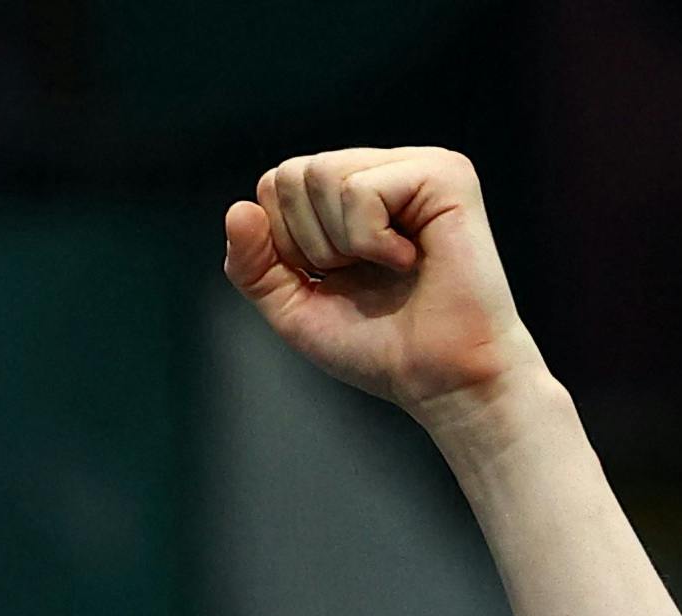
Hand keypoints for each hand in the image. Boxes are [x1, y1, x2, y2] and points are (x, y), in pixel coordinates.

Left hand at [223, 148, 538, 424]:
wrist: (442, 382)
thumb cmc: (382, 350)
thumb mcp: (295, 311)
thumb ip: (254, 266)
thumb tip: (238, 209)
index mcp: (347, 196)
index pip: (275, 185)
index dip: (286, 245)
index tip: (334, 280)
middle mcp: (379, 170)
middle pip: (292, 173)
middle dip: (311, 243)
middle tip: (363, 275)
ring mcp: (412, 166)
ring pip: (322, 175)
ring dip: (343, 243)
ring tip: (388, 268)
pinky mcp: (443, 173)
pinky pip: (363, 190)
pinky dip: (373, 241)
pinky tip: (411, 260)